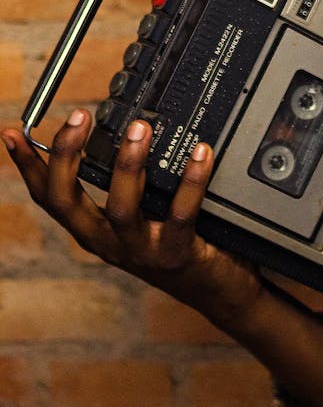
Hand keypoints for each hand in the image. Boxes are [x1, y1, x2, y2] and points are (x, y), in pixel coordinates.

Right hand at [2, 111, 263, 328]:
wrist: (218, 291)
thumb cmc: (178, 243)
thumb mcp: (143, 213)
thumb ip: (129, 181)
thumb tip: (123, 127)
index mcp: (93, 228)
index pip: (49, 197)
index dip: (28, 166)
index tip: (13, 133)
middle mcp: (108, 241)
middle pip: (67, 201)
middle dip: (66, 156)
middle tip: (79, 115)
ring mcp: (140, 251)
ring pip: (120, 208)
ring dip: (128, 164)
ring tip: (139, 128)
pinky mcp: (176, 255)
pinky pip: (180, 215)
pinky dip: (191, 182)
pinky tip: (200, 153)